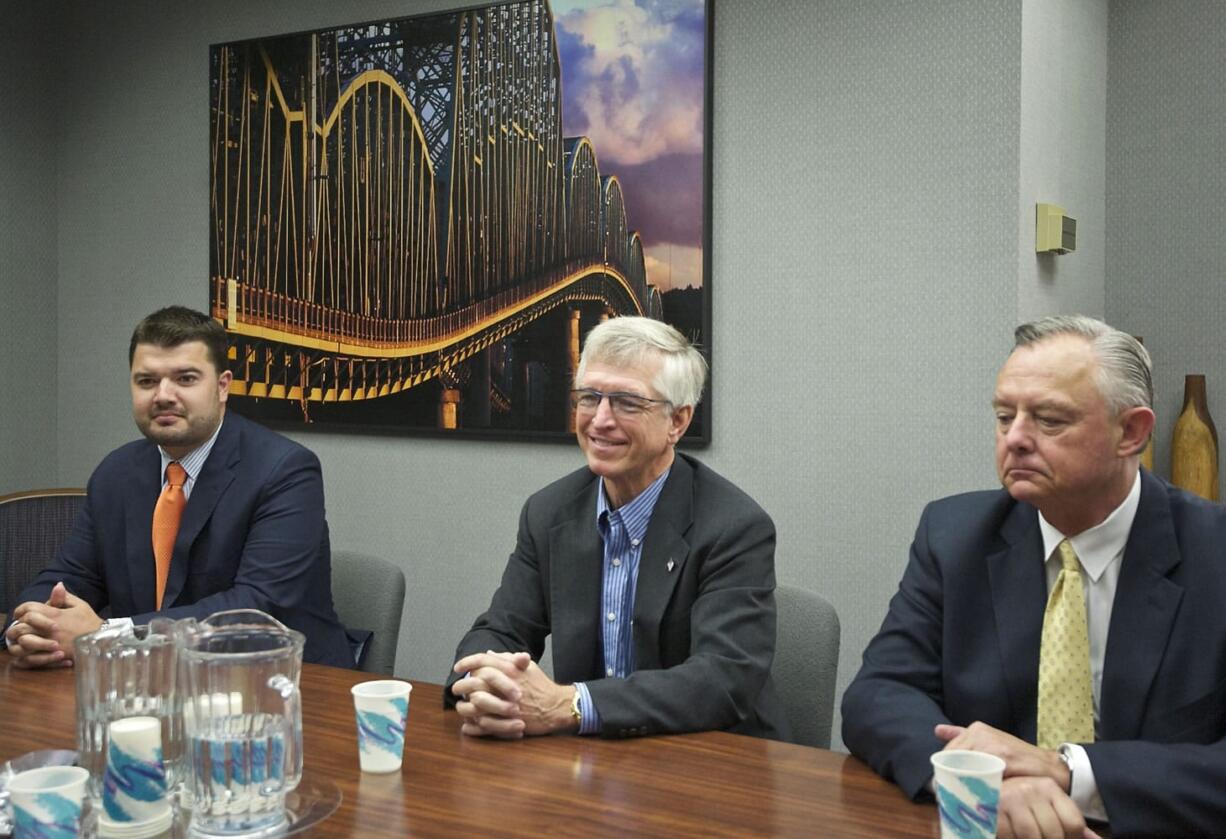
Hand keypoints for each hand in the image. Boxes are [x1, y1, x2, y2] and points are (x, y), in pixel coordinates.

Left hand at [7, 582, 100, 668]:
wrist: (100, 641)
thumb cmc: (90, 622)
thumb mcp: (80, 605)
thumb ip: (65, 596)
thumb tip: (58, 584)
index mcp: (55, 614)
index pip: (29, 608)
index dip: (22, 609)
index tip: (21, 612)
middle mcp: (49, 628)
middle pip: (21, 625)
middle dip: (18, 624)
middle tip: (22, 625)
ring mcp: (49, 643)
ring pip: (23, 641)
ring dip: (21, 638)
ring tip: (25, 637)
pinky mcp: (50, 656)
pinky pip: (30, 656)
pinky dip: (26, 652)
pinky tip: (30, 649)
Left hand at [451, 651, 576, 737]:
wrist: (556, 707)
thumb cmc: (541, 686)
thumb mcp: (528, 667)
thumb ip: (508, 659)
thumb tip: (489, 653)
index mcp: (511, 670)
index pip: (483, 662)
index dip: (467, 662)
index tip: (457, 667)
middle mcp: (506, 686)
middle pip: (474, 683)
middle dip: (461, 685)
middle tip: (455, 688)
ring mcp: (505, 706)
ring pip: (474, 706)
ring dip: (464, 706)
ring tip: (460, 705)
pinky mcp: (507, 723)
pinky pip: (482, 726)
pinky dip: (472, 726)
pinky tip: (467, 723)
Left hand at [936, 722, 1069, 790]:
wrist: (1050, 767)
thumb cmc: (1018, 758)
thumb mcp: (990, 742)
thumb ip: (962, 736)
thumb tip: (938, 730)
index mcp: (976, 730)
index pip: (947, 752)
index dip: (943, 770)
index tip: (944, 785)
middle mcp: (981, 734)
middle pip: (953, 759)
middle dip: (949, 777)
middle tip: (949, 794)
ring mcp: (992, 745)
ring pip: (964, 767)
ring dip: (960, 783)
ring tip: (961, 797)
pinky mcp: (1003, 758)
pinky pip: (981, 774)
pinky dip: (977, 786)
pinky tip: (977, 795)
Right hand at [996, 776, 1100, 838]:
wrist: (975, 787)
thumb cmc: (1015, 804)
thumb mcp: (1044, 808)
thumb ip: (1070, 825)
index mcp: (1049, 787)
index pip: (1075, 824)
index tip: (1058, 838)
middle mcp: (1031, 789)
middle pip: (1055, 834)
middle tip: (1036, 835)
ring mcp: (1011, 798)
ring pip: (1034, 836)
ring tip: (1022, 834)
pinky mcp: (993, 810)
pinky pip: (1012, 837)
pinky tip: (1009, 834)